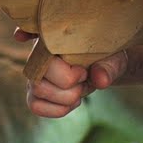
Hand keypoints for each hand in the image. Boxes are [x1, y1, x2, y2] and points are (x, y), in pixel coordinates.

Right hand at [24, 38, 142, 118]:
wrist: (104, 68)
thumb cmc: (105, 56)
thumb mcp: (114, 58)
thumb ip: (108, 67)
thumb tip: (100, 79)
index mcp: (55, 36)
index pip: (34, 34)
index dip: (28, 36)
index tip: (39, 46)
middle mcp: (38, 53)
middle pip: (39, 73)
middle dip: (68, 83)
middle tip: (84, 77)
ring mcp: (34, 74)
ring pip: (37, 91)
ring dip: (66, 97)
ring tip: (80, 89)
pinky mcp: (35, 93)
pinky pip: (35, 106)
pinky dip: (58, 109)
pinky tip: (72, 100)